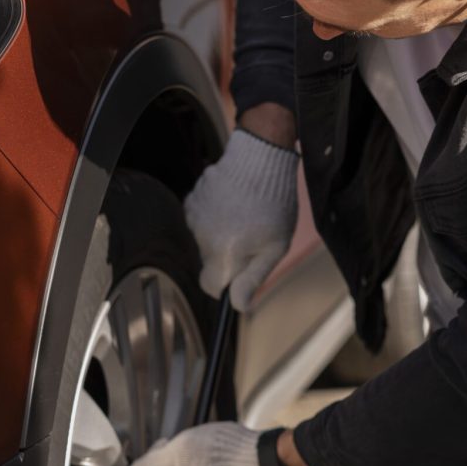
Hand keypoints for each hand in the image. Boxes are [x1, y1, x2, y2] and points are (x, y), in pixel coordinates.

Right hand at [184, 126, 298, 311]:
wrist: (260, 158)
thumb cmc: (274, 205)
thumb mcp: (273, 248)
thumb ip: (252, 279)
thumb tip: (239, 307)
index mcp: (223, 255)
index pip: (211, 287)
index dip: (227, 287)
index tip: (240, 277)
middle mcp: (202, 239)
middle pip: (211, 262)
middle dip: (228, 256)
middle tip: (252, 236)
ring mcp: (194, 217)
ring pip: (206, 239)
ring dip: (221, 233)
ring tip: (244, 213)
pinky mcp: (192, 199)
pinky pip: (201, 218)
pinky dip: (214, 215)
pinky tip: (232, 201)